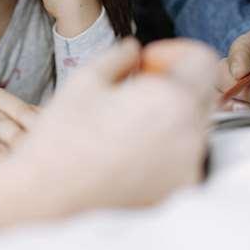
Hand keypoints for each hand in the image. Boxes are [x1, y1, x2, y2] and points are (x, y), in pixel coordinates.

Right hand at [0, 38, 220, 241]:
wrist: (46, 199)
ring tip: (124, 123)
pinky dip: (163, 148)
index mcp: (171, 100)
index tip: (146, 64)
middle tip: (133, 90)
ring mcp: (187, 168)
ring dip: (168, 115)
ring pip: (192, 126)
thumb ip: (120, 56)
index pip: (203, 60)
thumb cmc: (62, 137)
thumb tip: (134, 50)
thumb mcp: (85, 79)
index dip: (175, 52)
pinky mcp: (177, 191)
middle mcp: (191, 135)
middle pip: (201, 93)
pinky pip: (182, 157)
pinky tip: (126, 152)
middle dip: (172, 83)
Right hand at [219, 27, 249, 106]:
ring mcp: (237, 81)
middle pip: (224, 71)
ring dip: (234, 100)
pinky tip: (246, 112)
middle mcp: (241, 61)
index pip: (240, 47)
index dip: (238, 60)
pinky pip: (226, 105)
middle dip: (238, 86)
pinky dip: (232, 110)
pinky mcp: (239, 100)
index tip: (240, 74)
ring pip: (220, 89)